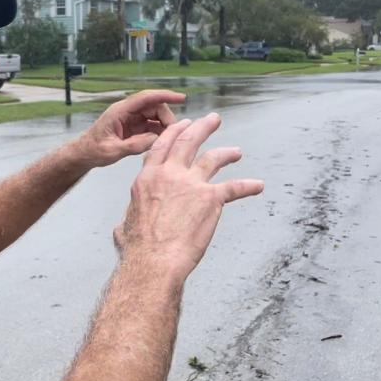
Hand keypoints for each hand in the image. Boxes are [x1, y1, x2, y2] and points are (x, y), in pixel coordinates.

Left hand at [73, 90, 185, 167]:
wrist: (84, 154)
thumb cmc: (93, 150)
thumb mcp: (113, 151)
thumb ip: (134, 145)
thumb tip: (156, 140)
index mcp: (120, 111)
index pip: (146, 98)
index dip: (164, 96)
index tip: (181, 98)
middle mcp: (127, 111)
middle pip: (154, 106)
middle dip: (167, 117)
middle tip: (174, 134)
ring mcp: (131, 119)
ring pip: (154, 116)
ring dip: (164, 126)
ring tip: (169, 140)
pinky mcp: (134, 127)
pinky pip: (151, 125)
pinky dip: (159, 132)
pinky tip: (162, 142)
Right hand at [114, 113, 263, 279]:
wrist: (154, 260)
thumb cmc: (138, 249)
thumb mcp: (124, 227)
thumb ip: (127, 221)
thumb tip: (122, 228)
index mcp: (147, 178)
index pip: (162, 146)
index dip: (174, 133)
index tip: (183, 124)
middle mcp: (169, 175)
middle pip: (188, 142)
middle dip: (202, 128)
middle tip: (212, 120)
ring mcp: (191, 184)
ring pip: (213, 158)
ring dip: (227, 152)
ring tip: (236, 151)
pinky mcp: (211, 198)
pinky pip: (234, 188)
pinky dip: (248, 186)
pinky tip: (257, 185)